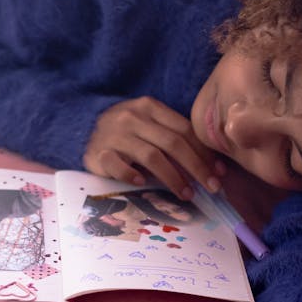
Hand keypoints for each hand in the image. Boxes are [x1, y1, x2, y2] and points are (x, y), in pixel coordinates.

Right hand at [84, 96, 225, 197]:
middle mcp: (133, 117)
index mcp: (150, 107)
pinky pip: (118, 165)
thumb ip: (173, 138)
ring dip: (173, 177)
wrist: (81, 129)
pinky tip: (143, 184)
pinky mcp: (99, 152)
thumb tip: (209, 167)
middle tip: (211, 187)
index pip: (184, 130)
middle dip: (196, 167)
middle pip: (173, 143)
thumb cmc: (125, 132)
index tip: (220, 173)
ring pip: (151, 156)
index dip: (205, 153)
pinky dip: (132, 175)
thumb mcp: (148, 126)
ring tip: (187, 194)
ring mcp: (115, 134)